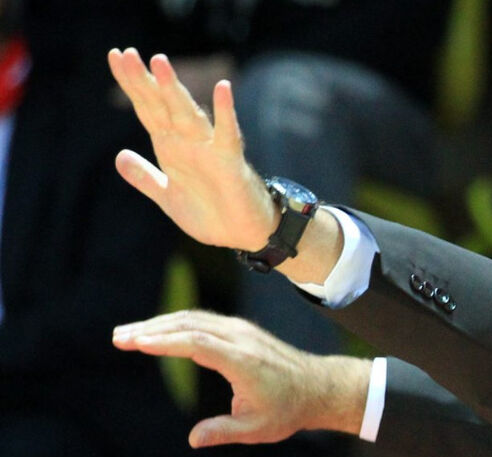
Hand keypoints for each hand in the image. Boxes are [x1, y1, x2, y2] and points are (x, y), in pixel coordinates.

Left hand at [107, 48, 276, 251]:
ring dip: (173, 90)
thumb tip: (119, 157)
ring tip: (159, 62)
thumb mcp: (168, 197)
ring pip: (187, 114)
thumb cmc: (211, 214)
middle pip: (161, 106)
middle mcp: (187, 143)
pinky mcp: (231, 163)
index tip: (115, 55)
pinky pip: (228, 135)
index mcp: (171, 148)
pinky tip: (223, 88)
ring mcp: (209, 150)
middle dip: (144, 81)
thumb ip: (145, 178)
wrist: (244, 235)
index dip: (131, 84)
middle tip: (127, 54)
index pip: (147, 108)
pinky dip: (226, 112)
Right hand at [113, 310, 369, 446]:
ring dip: (159, 324)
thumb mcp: (258, 429)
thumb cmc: (288, 410)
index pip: (196, 343)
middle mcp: (241, 339)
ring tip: (127, 335)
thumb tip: (193, 439)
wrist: (317, 388)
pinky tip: (155, 332)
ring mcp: (241, 330)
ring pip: (194, 319)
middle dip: (151, 330)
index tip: (135, 342)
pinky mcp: (240, 329)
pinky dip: (175, 324)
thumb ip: (224, 432)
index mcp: (243, 361)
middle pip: (189, 325)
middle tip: (118, 338)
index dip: (164, 341)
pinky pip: (202, 320)